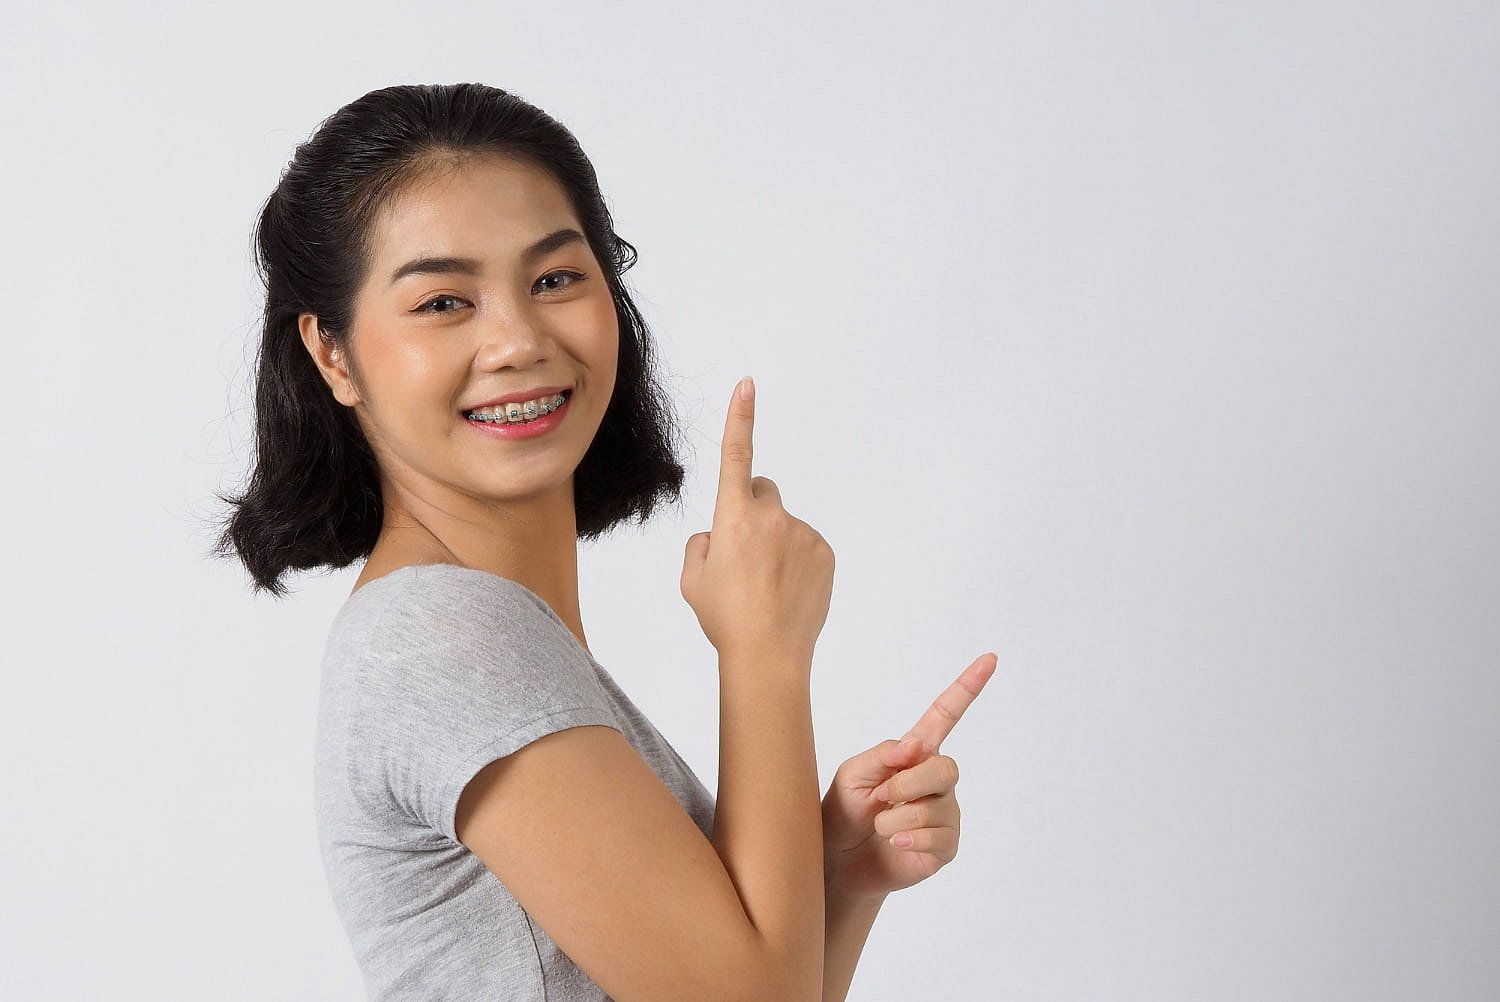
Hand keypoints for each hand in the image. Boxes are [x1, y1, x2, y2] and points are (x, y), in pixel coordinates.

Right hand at [680, 377, 834, 663]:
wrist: (769, 655)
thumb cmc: (725, 619)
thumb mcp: (691, 581)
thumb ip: (700, 546)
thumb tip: (714, 536)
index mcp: (733, 517)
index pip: (735, 456)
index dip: (740, 419)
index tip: (747, 385)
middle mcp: (772, 517)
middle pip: (761, 493)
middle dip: (752, 510)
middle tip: (743, 553)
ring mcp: (803, 534)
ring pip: (784, 526)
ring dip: (775, 545)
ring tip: (765, 588)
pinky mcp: (824, 553)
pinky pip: (806, 546)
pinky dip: (796, 562)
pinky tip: (786, 592)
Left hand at [821, 653, 996, 901]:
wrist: (838, 861)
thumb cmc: (844, 811)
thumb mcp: (852, 774)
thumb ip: (883, 755)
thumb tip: (917, 747)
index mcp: (914, 753)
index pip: (945, 715)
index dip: (967, 687)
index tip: (990, 659)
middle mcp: (935, 780)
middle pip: (946, 768)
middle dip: (909, 783)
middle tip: (882, 796)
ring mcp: (945, 813)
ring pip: (936, 807)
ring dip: (896, 818)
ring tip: (880, 826)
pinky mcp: (945, 846)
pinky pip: (939, 838)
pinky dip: (910, 840)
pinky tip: (895, 844)